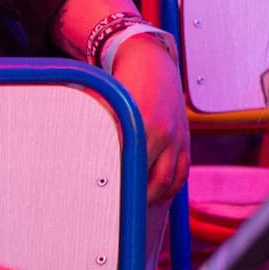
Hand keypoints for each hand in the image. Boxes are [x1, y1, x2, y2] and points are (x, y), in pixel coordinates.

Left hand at [111, 37, 191, 203]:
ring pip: (170, 182)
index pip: (132, 171)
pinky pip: (182, 172)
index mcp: (143, 127)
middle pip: (152, 183)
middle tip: (119, 209)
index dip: (121, 190)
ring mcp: (178, 138)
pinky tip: (156, 192)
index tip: (106, 202)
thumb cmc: (123, 83)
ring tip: (136, 204)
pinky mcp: (185, 138)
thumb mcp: (109, 107)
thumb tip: (83, 161)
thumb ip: (101, 133)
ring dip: (154, 196)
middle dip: (137, 198)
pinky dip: (170, 186)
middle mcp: (164, 134)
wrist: (151, 60)